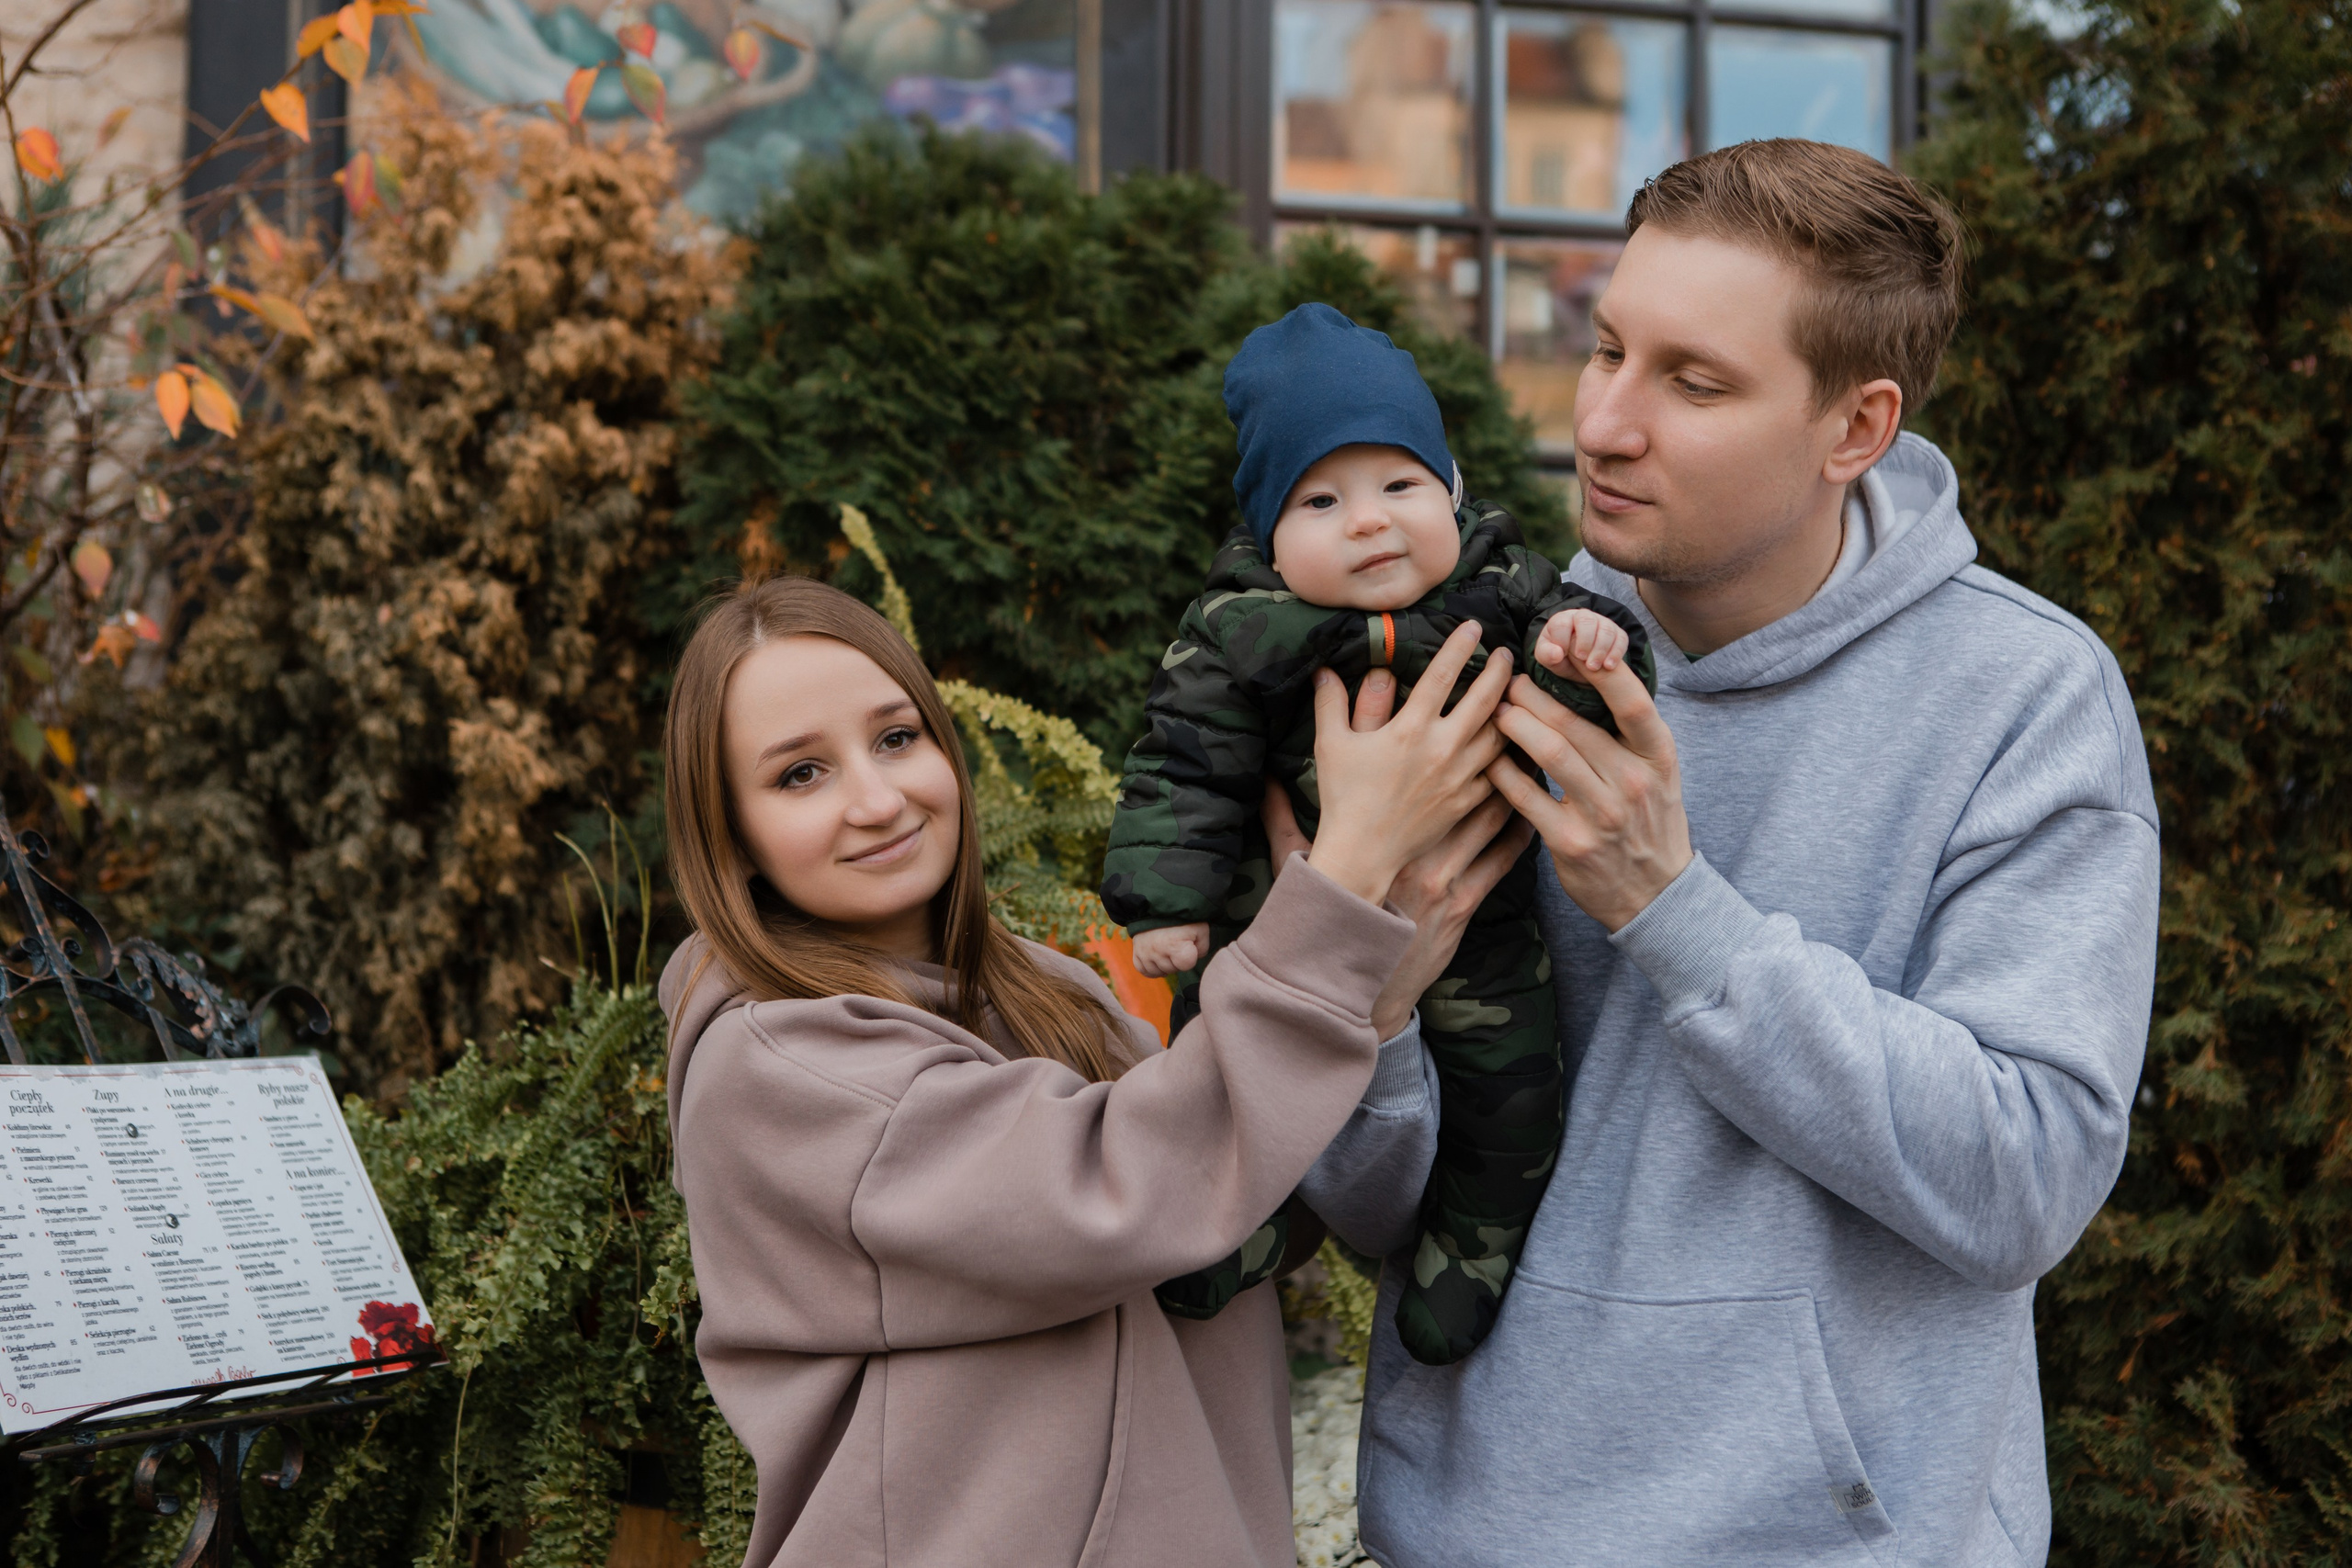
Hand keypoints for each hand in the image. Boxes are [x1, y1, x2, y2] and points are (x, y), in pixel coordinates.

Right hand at [1131, 923, 1208, 977]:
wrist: (1158, 905)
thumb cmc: (1182, 917)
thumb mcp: (1200, 928)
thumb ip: (1202, 946)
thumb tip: (1196, 957)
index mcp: (1174, 946)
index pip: (1187, 965)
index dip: (1191, 956)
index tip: (1188, 945)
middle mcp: (1157, 951)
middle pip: (1173, 969)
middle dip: (1177, 960)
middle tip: (1177, 944)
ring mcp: (1145, 953)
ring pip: (1158, 972)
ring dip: (1165, 965)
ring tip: (1167, 950)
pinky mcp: (1136, 952)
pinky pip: (1144, 970)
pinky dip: (1151, 967)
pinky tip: (1157, 959)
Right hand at [1305, 622, 1509, 907]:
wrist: (1363, 852)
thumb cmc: (1343, 798)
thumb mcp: (1331, 745)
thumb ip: (1331, 703)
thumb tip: (1324, 670)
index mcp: (1409, 728)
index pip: (1442, 675)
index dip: (1460, 646)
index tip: (1474, 627)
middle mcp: (1441, 748)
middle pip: (1483, 700)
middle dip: (1499, 672)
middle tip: (1506, 654)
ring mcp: (1459, 777)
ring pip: (1499, 735)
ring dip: (1510, 710)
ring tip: (1516, 694)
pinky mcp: (1466, 803)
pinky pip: (1499, 774)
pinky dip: (1511, 756)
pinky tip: (1517, 744)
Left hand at [1488, 659, 1691, 932]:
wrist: (1656, 894)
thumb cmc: (1649, 822)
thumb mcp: (1656, 773)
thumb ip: (1627, 733)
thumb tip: (1586, 676)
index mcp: (1657, 756)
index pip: (1631, 701)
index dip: (1598, 670)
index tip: (1566, 648)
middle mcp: (1632, 781)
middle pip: (1574, 722)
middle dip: (1532, 695)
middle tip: (1507, 681)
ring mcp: (1602, 814)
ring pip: (1549, 753)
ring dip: (1514, 725)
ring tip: (1495, 711)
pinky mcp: (1571, 842)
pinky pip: (1526, 797)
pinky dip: (1502, 773)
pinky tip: (1488, 760)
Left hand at [1534, 608, 1629, 687]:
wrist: (1578, 665)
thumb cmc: (1559, 657)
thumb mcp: (1547, 658)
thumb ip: (1547, 654)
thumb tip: (1557, 653)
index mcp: (1562, 619)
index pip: (1562, 623)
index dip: (1562, 640)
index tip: (1563, 655)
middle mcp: (1583, 616)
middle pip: (1587, 620)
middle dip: (1585, 641)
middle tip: (1582, 660)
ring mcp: (1602, 623)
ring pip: (1606, 629)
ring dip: (1600, 649)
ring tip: (1594, 667)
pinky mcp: (1617, 633)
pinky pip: (1621, 638)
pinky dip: (1616, 653)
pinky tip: (1608, 666)